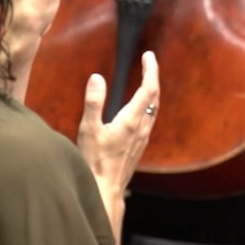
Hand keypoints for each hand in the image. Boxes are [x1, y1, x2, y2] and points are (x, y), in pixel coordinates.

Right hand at [77, 51, 159, 197]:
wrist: (105, 189)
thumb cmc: (94, 161)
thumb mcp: (89, 130)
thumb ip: (93, 102)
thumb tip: (96, 77)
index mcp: (131, 121)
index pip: (148, 89)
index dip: (150, 70)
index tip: (148, 55)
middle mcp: (141, 128)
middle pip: (155, 96)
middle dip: (153, 76)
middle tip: (148, 61)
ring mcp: (142, 137)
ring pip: (154, 108)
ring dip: (152, 90)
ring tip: (147, 77)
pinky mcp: (139, 145)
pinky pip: (150, 118)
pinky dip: (148, 103)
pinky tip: (141, 105)